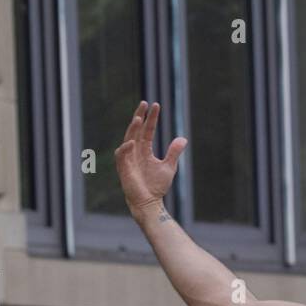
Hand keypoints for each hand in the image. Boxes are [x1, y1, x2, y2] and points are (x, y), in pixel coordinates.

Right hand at [115, 101, 186, 217]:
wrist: (150, 202)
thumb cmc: (157, 186)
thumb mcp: (169, 167)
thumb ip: (174, 152)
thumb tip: (183, 138)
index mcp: (145, 149)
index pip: (147, 130)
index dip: (151, 118)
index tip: (155, 105)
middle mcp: (135, 151)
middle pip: (136, 130)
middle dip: (140, 116)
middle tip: (144, 103)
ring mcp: (129, 158)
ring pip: (128, 139)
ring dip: (133, 129)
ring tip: (139, 118)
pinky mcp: (124, 168)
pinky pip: (122, 155)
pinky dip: (126, 148)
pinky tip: (132, 142)